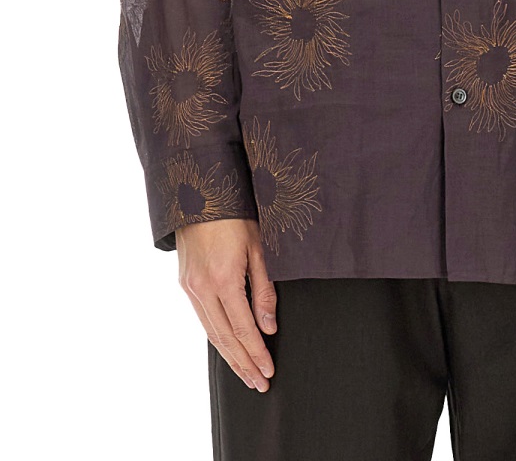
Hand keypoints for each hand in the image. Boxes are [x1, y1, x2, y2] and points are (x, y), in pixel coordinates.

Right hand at [176, 218, 277, 392]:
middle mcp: (202, 288)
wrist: (199, 192)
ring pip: (211, 332)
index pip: (243, 329)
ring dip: (229, 356)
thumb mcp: (259, 246)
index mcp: (223, 279)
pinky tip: (227, 347)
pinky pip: (202, 318)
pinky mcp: (185, 283)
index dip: (257, 353)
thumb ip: (264, 288)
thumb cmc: (235, 214)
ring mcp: (190, 287)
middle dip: (243, 364)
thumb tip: (268, 325)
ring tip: (245, 374)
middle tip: (259, 384)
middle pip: (225, 338)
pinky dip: (216, 337)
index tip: (268, 371)